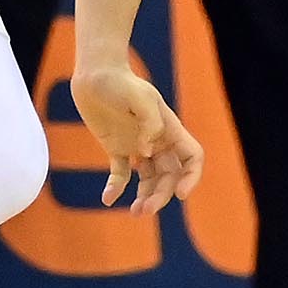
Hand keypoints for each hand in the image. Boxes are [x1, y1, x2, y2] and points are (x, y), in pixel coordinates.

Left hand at [71, 65, 203, 214]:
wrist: (95, 74)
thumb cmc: (119, 82)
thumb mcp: (139, 97)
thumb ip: (149, 123)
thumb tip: (147, 151)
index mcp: (170, 128)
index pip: (192, 157)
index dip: (191, 177)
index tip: (180, 193)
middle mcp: (158, 141)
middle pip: (169, 175)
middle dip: (161, 195)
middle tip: (144, 210)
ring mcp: (138, 146)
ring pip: (149, 180)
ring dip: (145, 197)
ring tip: (135, 213)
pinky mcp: (117, 149)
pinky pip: (121, 174)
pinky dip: (116, 188)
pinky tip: (108, 199)